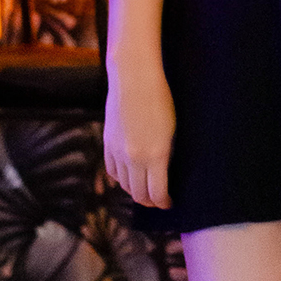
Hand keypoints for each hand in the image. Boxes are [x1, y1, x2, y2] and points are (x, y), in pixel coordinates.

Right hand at [104, 63, 176, 209]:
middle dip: (150, 201)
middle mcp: (134, 158)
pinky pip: (112, 171)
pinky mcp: (108, 143)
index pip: (157, 193)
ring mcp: (118, 151)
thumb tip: (167, 174)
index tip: (169, 203)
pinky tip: (129, 176)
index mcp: (156, 155)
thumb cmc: (161, 99)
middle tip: (159, 200)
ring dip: (135, 191)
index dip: (164, 203)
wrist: (135, 78)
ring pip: (124, 184)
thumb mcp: (173, 129)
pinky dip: (121, 178)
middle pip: (139, 194)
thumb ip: (168, 154)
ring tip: (145, 189)